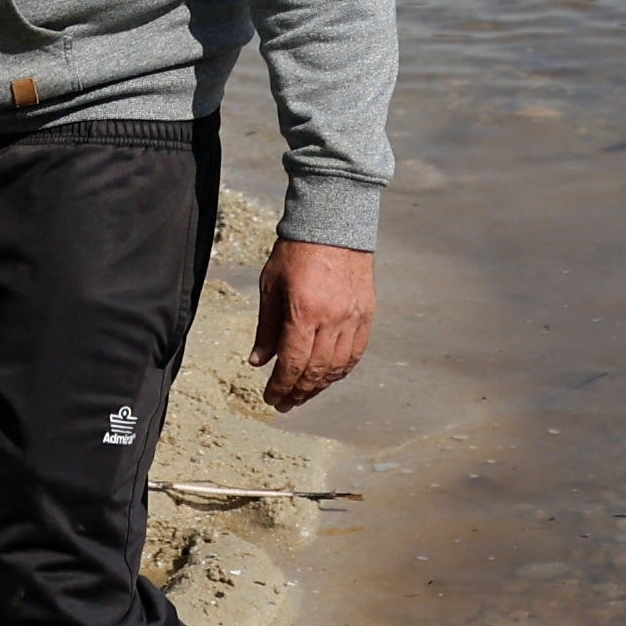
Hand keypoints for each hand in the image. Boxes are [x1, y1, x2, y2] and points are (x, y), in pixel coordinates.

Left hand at [252, 240, 371, 411]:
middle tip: (285, 403)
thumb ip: (267, 327)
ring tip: (304, 394)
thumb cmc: (295, 251)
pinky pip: (356, 352)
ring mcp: (353, 318)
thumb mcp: (271, 286)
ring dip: (319, 385)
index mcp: (304, 312)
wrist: (333, 222)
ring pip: (337, 366)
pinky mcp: (366, 314)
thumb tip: (259, 361)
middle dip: (298, 392)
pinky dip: (341, 370)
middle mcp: (332, 319)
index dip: (281, 386)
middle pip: (315, 371)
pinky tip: (329, 376)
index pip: (292, 363)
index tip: (272, 399)